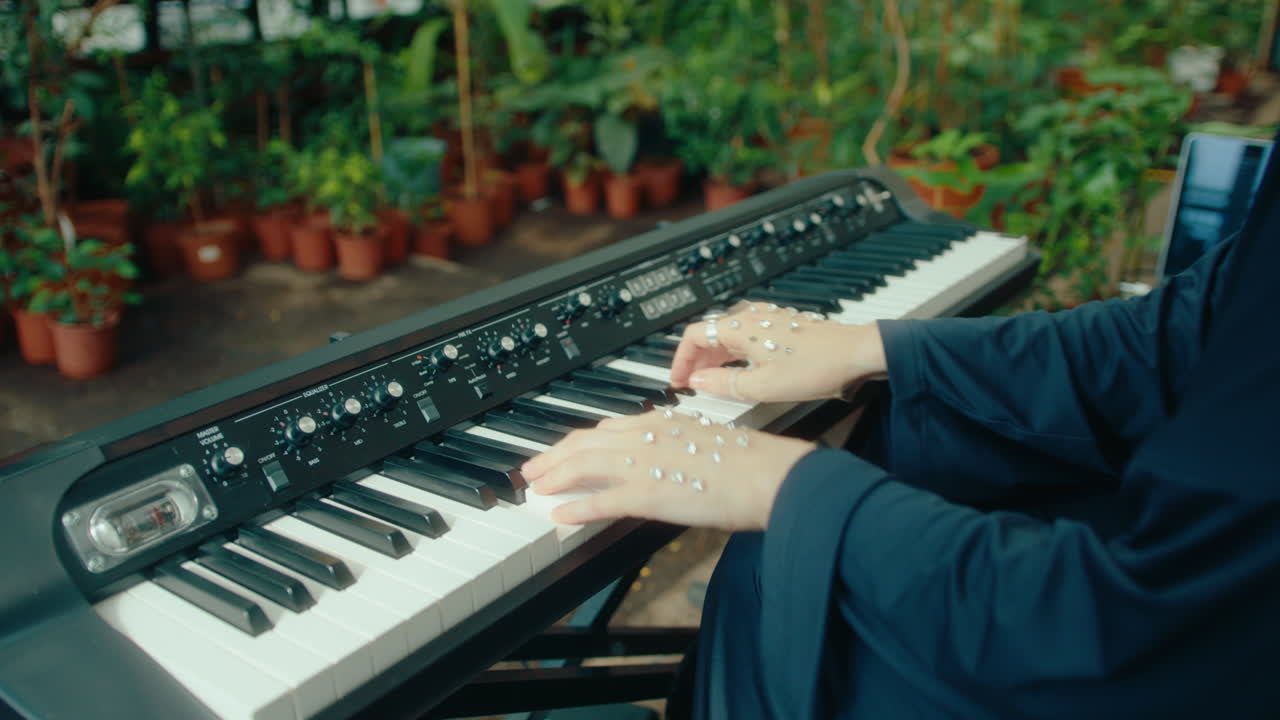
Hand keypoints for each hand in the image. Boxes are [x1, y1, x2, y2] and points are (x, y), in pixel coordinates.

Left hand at [521, 409, 815, 530]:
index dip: (577, 441)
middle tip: (533, 470)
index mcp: (663, 421)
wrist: (772, 476)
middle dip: (554, 456)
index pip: (607, 429)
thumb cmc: (753, 464)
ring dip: (556, 478)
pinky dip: (577, 508)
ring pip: (585, 467)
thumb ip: (678, 449)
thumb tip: (663, 465)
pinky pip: (602, 501)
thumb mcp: (706, 444)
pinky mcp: (650, 493)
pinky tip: (560, 515)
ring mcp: (646, 463)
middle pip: (586, 443)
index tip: (561, 451)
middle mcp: (648, 435)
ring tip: (536, 489)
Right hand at [669, 302, 887, 402]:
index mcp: (740, 328)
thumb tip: (698, 382)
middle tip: (693, 384)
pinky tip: (744, 370)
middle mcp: (752, 318)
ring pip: (729, 335)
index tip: (679, 381)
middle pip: (710, 334)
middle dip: (697, 360)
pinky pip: (748, 336)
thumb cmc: (816, 367)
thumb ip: (724, 384)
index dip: (681, 360)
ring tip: (714, 380)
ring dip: (716, 357)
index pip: (694, 336)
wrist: (857, 353)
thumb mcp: (763, 386)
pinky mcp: (783, 326)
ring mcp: (769, 319)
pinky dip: (736, 353)